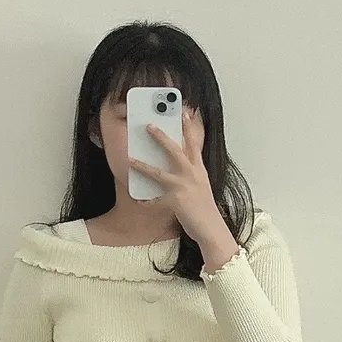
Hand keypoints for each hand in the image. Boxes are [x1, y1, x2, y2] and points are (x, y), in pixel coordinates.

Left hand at [129, 107, 230, 248]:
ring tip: (130, 160)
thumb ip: (192, 174)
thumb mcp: (202, 186)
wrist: (211, 229)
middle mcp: (192, 175)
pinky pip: (155, 201)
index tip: (184, 113)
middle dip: (161, 137)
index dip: (189, 128)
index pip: (194, 144)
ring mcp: (183, 187)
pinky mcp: (175, 201)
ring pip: (159, 173)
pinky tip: (138, 200)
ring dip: (142, 166)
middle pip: (175, 151)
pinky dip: (146, 202)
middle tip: (148, 126)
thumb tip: (181, 167)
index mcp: (199, 170)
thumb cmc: (205, 210)